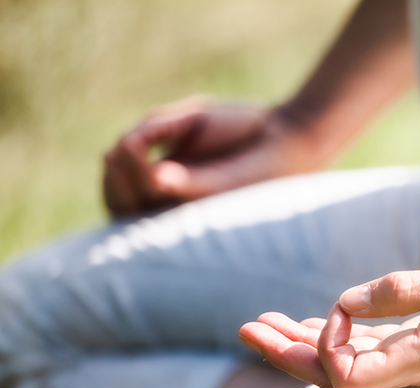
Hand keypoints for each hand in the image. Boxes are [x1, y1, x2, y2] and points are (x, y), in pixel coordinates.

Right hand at [102, 97, 314, 216]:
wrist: (283, 133)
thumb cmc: (239, 127)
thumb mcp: (185, 122)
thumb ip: (151, 132)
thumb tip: (119, 149)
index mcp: (173, 190)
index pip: (125, 201)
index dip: (112, 179)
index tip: (113, 151)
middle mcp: (180, 208)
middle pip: (121, 210)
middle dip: (112, 181)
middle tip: (116, 152)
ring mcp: (191, 209)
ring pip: (135, 211)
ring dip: (121, 179)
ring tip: (125, 149)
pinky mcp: (207, 202)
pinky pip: (164, 197)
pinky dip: (144, 175)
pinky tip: (149, 159)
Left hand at [238, 254, 419, 387]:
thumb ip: (401, 292)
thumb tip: (343, 304)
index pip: (349, 380)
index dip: (325, 351)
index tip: (335, 311)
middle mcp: (412, 373)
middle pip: (334, 379)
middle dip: (287, 353)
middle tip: (247, 329)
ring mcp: (414, 365)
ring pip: (345, 367)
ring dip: (300, 346)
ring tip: (260, 324)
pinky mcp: (418, 352)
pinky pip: (365, 355)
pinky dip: (331, 339)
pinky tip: (304, 324)